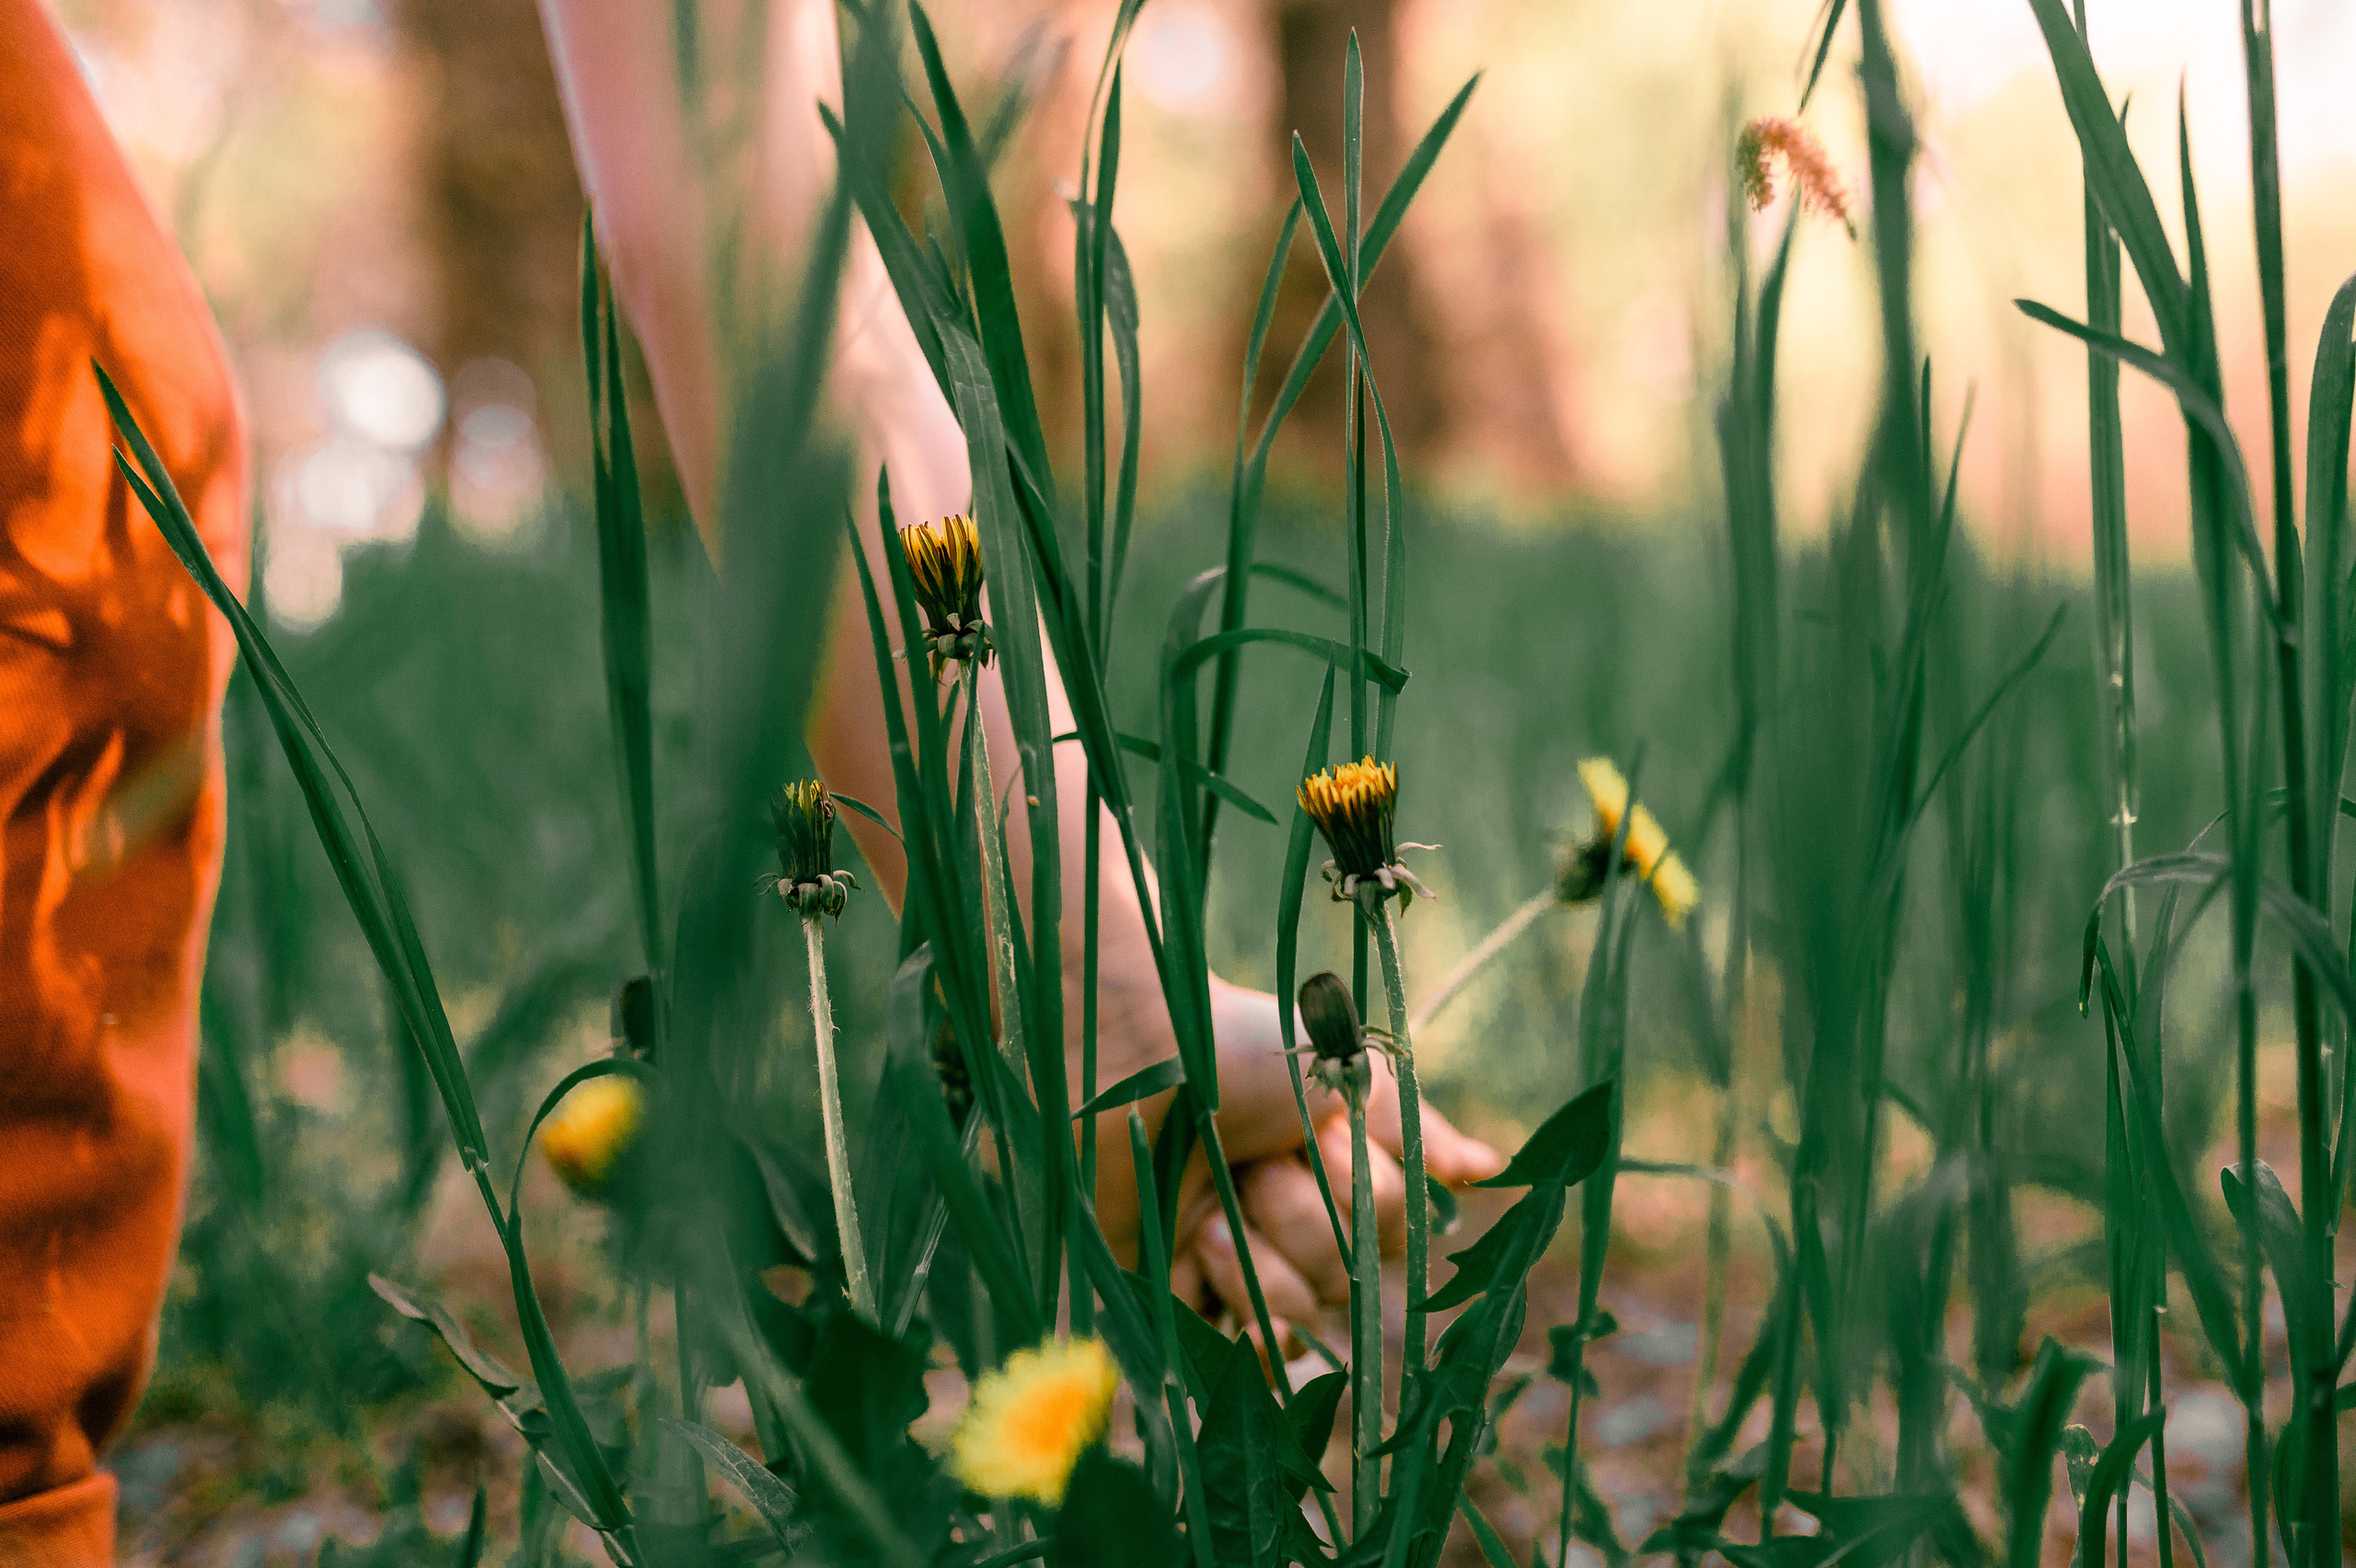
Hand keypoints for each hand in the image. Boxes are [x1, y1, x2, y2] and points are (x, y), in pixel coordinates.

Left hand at [1093, 979, 1504, 1352]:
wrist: (1134, 1052)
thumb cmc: (1239, 1046)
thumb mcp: (1345, 1074)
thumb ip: (1413, 1134)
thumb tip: (1489, 1170)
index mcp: (1333, 1177)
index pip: (1389, 1237)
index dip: (1362, 1201)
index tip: (1321, 1143)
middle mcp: (1288, 1224)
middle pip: (1345, 1288)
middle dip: (1304, 1225)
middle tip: (1251, 1168)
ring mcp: (1233, 1262)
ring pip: (1295, 1325)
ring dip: (1256, 1266)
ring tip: (1203, 1216)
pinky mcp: (1174, 1291)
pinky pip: (1233, 1358)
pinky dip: (1246, 1344)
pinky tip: (1237, 1315)